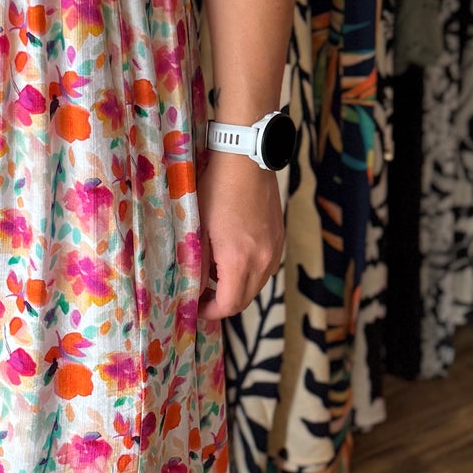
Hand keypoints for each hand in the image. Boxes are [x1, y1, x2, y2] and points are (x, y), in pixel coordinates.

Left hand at [197, 153, 284, 321]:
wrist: (245, 160)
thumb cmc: (216, 190)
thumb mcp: (198, 228)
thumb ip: (197, 262)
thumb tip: (192, 286)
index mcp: (239, 261)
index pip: (228, 305)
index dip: (209, 312)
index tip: (195, 307)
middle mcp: (263, 260)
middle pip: (244, 300)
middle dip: (222, 303)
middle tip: (201, 296)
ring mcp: (274, 249)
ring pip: (257, 285)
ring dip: (236, 288)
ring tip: (214, 276)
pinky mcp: (279, 238)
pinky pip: (265, 268)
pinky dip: (249, 273)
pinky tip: (233, 259)